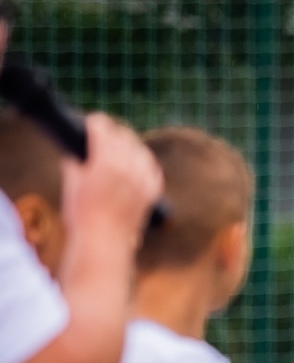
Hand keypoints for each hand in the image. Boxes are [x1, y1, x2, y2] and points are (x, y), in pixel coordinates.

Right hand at [60, 114, 163, 252]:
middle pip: (123, 137)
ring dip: (130, 144)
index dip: (96, 123)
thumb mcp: (72, 183)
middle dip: (113, 131)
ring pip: (140, 151)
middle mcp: (128, 167)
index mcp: (105, 161)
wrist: (104, 242)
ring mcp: (142, 180)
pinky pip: (152, 169)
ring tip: (121, 143)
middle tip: (104, 130)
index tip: (91, 121)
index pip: (103, 129)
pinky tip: (140, 161)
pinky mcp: (151, 192)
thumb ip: (75, 162)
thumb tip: (76, 152)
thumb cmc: (82, 215)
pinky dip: (145, 162)